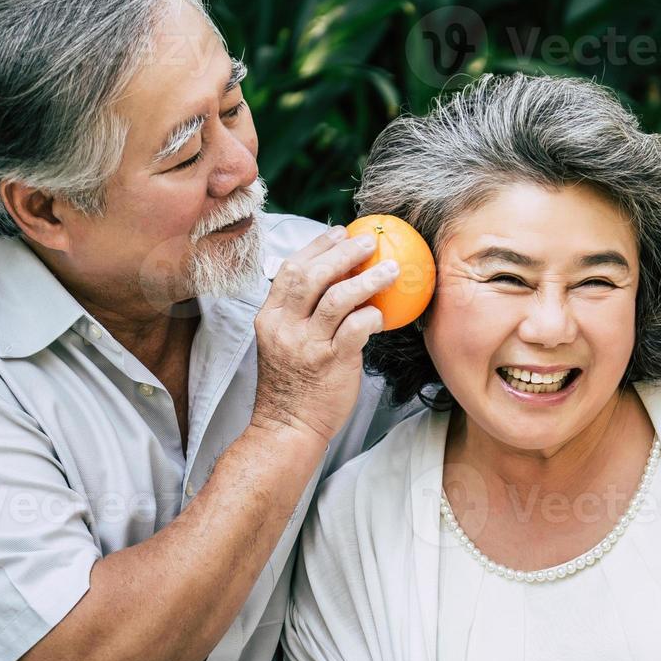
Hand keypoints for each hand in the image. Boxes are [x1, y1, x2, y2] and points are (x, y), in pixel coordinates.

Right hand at [249, 225, 396, 444]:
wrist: (286, 427)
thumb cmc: (291, 385)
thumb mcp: (282, 342)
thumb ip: (300, 313)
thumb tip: (336, 281)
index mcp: (269, 317)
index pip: (290, 269)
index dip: (317, 246)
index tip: (339, 233)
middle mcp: (284, 327)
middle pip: (313, 276)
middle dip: (343, 253)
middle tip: (368, 242)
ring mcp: (306, 344)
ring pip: (338, 298)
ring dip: (368, 279)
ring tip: (391, 268)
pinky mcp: (331, 362)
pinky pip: (356, 329)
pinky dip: (371, 316)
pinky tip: (383, 313)